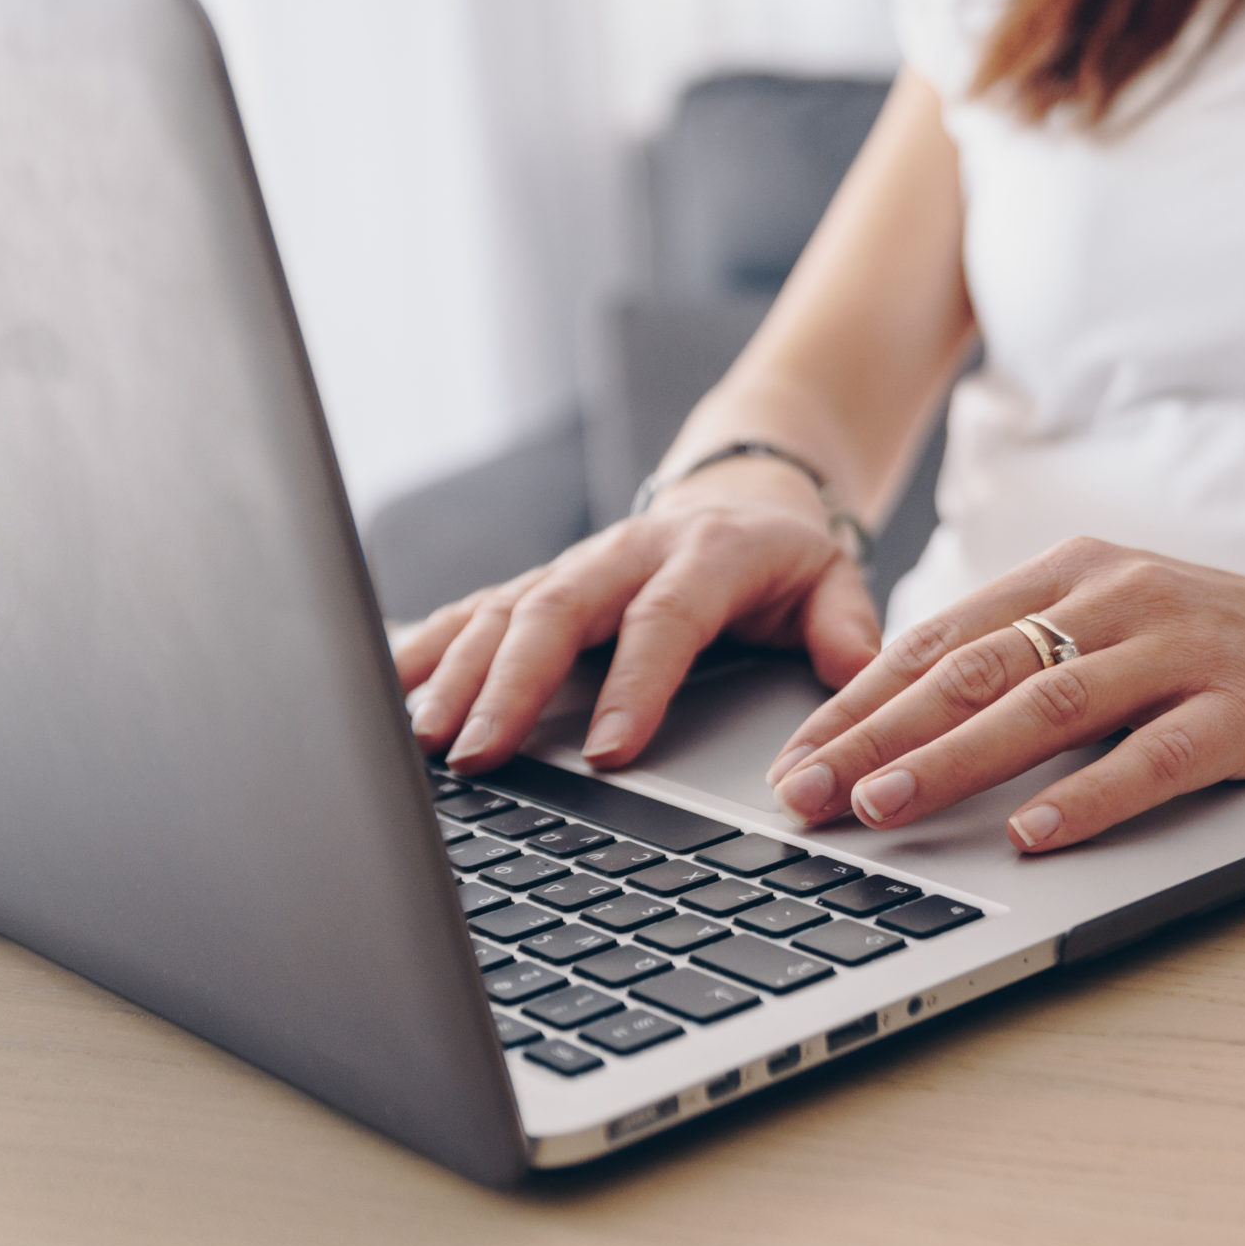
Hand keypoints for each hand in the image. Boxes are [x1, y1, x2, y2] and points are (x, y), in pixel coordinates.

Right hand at [397, 461, 881, 773]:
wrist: (742, 491)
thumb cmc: (784, 556)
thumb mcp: (832, 581)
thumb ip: (845, 627)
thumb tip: (856, 674)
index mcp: (704, 555)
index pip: (663, 620)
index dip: (634, 684)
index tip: (610, 754)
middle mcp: (627, 552)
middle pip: (557, 611)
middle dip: (512, 683)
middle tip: (479, 752)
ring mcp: (575, 565)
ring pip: (504, 611)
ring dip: (460, 673)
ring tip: (427, 739)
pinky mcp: (539, 582)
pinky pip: (474, 609)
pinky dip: (429, 645)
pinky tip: (389, 687)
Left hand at [764, 537, 1244, 851]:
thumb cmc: (1208, 639)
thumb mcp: (1104, 619)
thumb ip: (1017, 652)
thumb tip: (888, 719)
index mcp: (1069, 572)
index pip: (939, 640)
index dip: (856, 701)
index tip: (790, 758)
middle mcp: (1116, 598)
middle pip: (974, 670)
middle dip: (875, 735)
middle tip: (802, 792)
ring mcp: (1181, 651)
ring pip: (1049, 708)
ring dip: (955, 761)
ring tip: (883, 807)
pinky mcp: (1241, 710)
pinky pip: (1155, 758)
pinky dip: (1090, 798)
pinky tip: (1034, 835)